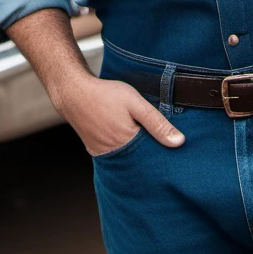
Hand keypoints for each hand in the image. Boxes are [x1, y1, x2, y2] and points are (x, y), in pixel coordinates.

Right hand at [55, 75, 184, 155]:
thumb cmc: (106, 95)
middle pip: (140, 160)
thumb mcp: (136, 103)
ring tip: (143, 141)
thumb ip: (157, 123)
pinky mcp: (95, 151)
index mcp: (127, 143)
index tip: (174, 150)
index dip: (163, 152)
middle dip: (151, 154)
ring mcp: (103, 154)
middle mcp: (114, 154)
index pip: (153, 156)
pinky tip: (128, 140)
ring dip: (137, 153)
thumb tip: (179, 142)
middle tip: (159, 144)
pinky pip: (115, 156)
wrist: (74, 93)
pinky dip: (123, 151)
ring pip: (127, 159)